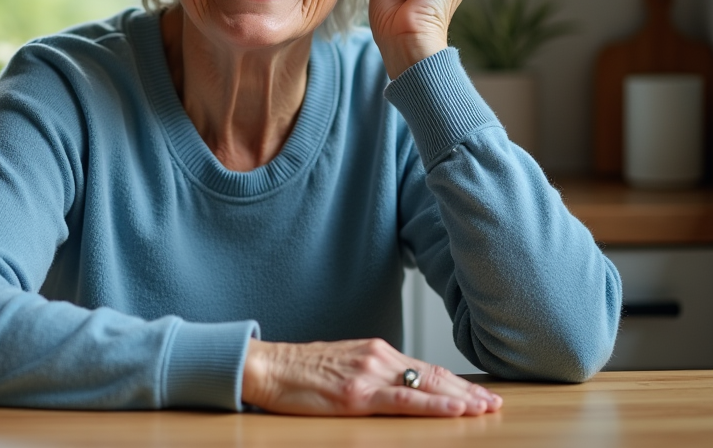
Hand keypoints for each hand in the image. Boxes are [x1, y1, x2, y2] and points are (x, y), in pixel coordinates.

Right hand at [241, 338, 501, 416]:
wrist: (267, 366)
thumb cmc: (298, 371)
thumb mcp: (341, 366)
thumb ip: (370, 374)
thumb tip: (394, 387)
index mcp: (375, 352)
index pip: (425, 368)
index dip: (456, 382)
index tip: (480, 393)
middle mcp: (378, 358)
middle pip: (433, 375)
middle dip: (467, 391)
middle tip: (495, 403)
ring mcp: (369, 374)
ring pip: (426, 386)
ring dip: (461, 398)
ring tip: (486, 408)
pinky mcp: (357, 394)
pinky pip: (405, 400)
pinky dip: (435, 404)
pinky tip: (456, 409)